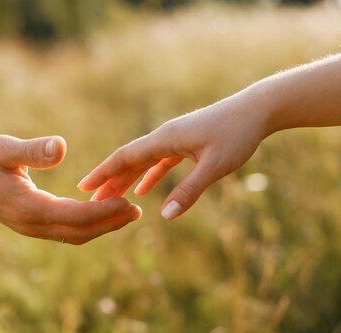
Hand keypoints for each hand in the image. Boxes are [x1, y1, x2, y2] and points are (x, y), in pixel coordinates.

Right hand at [0, 134, 141, 244]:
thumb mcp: (3, 149)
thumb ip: (32, 150)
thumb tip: (61, 147)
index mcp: (28, 208)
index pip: (74, 216)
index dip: (103, 212)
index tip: (128, 203)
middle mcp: (32, 225)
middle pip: (79, 232)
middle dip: (110, 224)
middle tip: (137, 211)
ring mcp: (33, 228)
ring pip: (74, 235)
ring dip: (102, 226)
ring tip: (128, 213)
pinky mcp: (35, 225)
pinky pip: (67, 231)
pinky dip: (88, 224)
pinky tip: (104, 212)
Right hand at [78, 92, 265, 219]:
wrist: (257, 110)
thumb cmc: (237, 134)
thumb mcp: (214, 166)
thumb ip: (190, 190)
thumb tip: (166, 215)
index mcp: (165, 139)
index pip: (125, 157)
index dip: (103, 173)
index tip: (83, 187)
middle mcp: (164, 137)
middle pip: (129, 161)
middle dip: (110, 181)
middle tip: (91, 202)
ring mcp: (174, 139)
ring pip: (142, 162)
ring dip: (126, 180)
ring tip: (111, 198)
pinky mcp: (185, 143)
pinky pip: (159, 162)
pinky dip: (148, 176)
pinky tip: (144, 191)